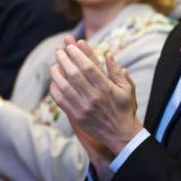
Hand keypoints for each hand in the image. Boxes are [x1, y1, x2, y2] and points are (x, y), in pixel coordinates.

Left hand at [49, 36, 141, 164]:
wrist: (121, 135)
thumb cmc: (124, 109)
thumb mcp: (126, 89)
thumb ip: (116, 71)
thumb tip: (108, 54)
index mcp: (106, 88)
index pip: (89, 67)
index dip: (77, 54)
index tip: (71, 46)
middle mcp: (94, 97)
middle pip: (74, 74)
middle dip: (64, 60)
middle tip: (59, 51)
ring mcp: (83, 108)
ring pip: (64, 86)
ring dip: (57, 73)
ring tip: (54, 65)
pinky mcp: (76, 116)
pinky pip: (61, 100)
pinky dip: (55, 89)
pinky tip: (54, 82)